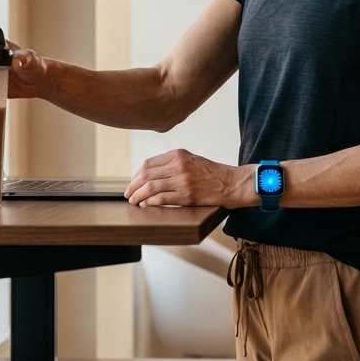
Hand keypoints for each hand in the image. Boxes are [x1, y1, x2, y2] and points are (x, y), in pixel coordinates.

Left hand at [126, 149, 255, 207]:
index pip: (148, 163)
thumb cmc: (211, 173)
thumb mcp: (191, 160)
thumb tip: (149, 174)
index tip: (133, 182)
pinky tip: (146, 206)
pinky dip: (150, 203)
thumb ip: (172, 164)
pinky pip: (161, 199)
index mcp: (178, 154)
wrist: (231, 183)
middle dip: (133, 186)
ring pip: (150, 187)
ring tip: (134, 202)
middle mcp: (179, 165)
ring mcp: (182, 180)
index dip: (136, 175)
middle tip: (128, 194)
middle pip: (146, 175)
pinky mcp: (187, 195)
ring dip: (138, 196)